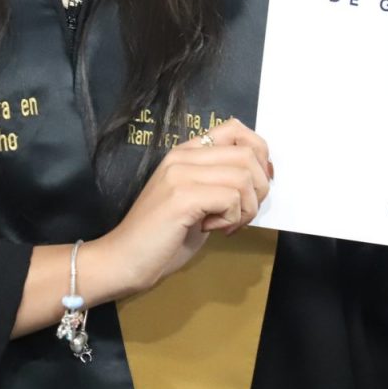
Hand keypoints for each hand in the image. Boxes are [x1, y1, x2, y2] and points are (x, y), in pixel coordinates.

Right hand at [92, 119, 271, 296]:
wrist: (124, 260)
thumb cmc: (162, 237)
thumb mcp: (198, 201)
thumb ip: (221, 183)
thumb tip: (263, 176)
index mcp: (185, 152)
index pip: (235, 129)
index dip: (259, 154)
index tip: (256, 186)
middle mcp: (183, 156)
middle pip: (247, 154)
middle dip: (260, 189)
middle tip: (244, 214)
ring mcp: (181, 174)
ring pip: (243, 177)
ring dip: (247, 209)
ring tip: (227, 225)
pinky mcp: (182, 196)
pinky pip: (231, 199)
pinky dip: (233, 219)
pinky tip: (213, 230)